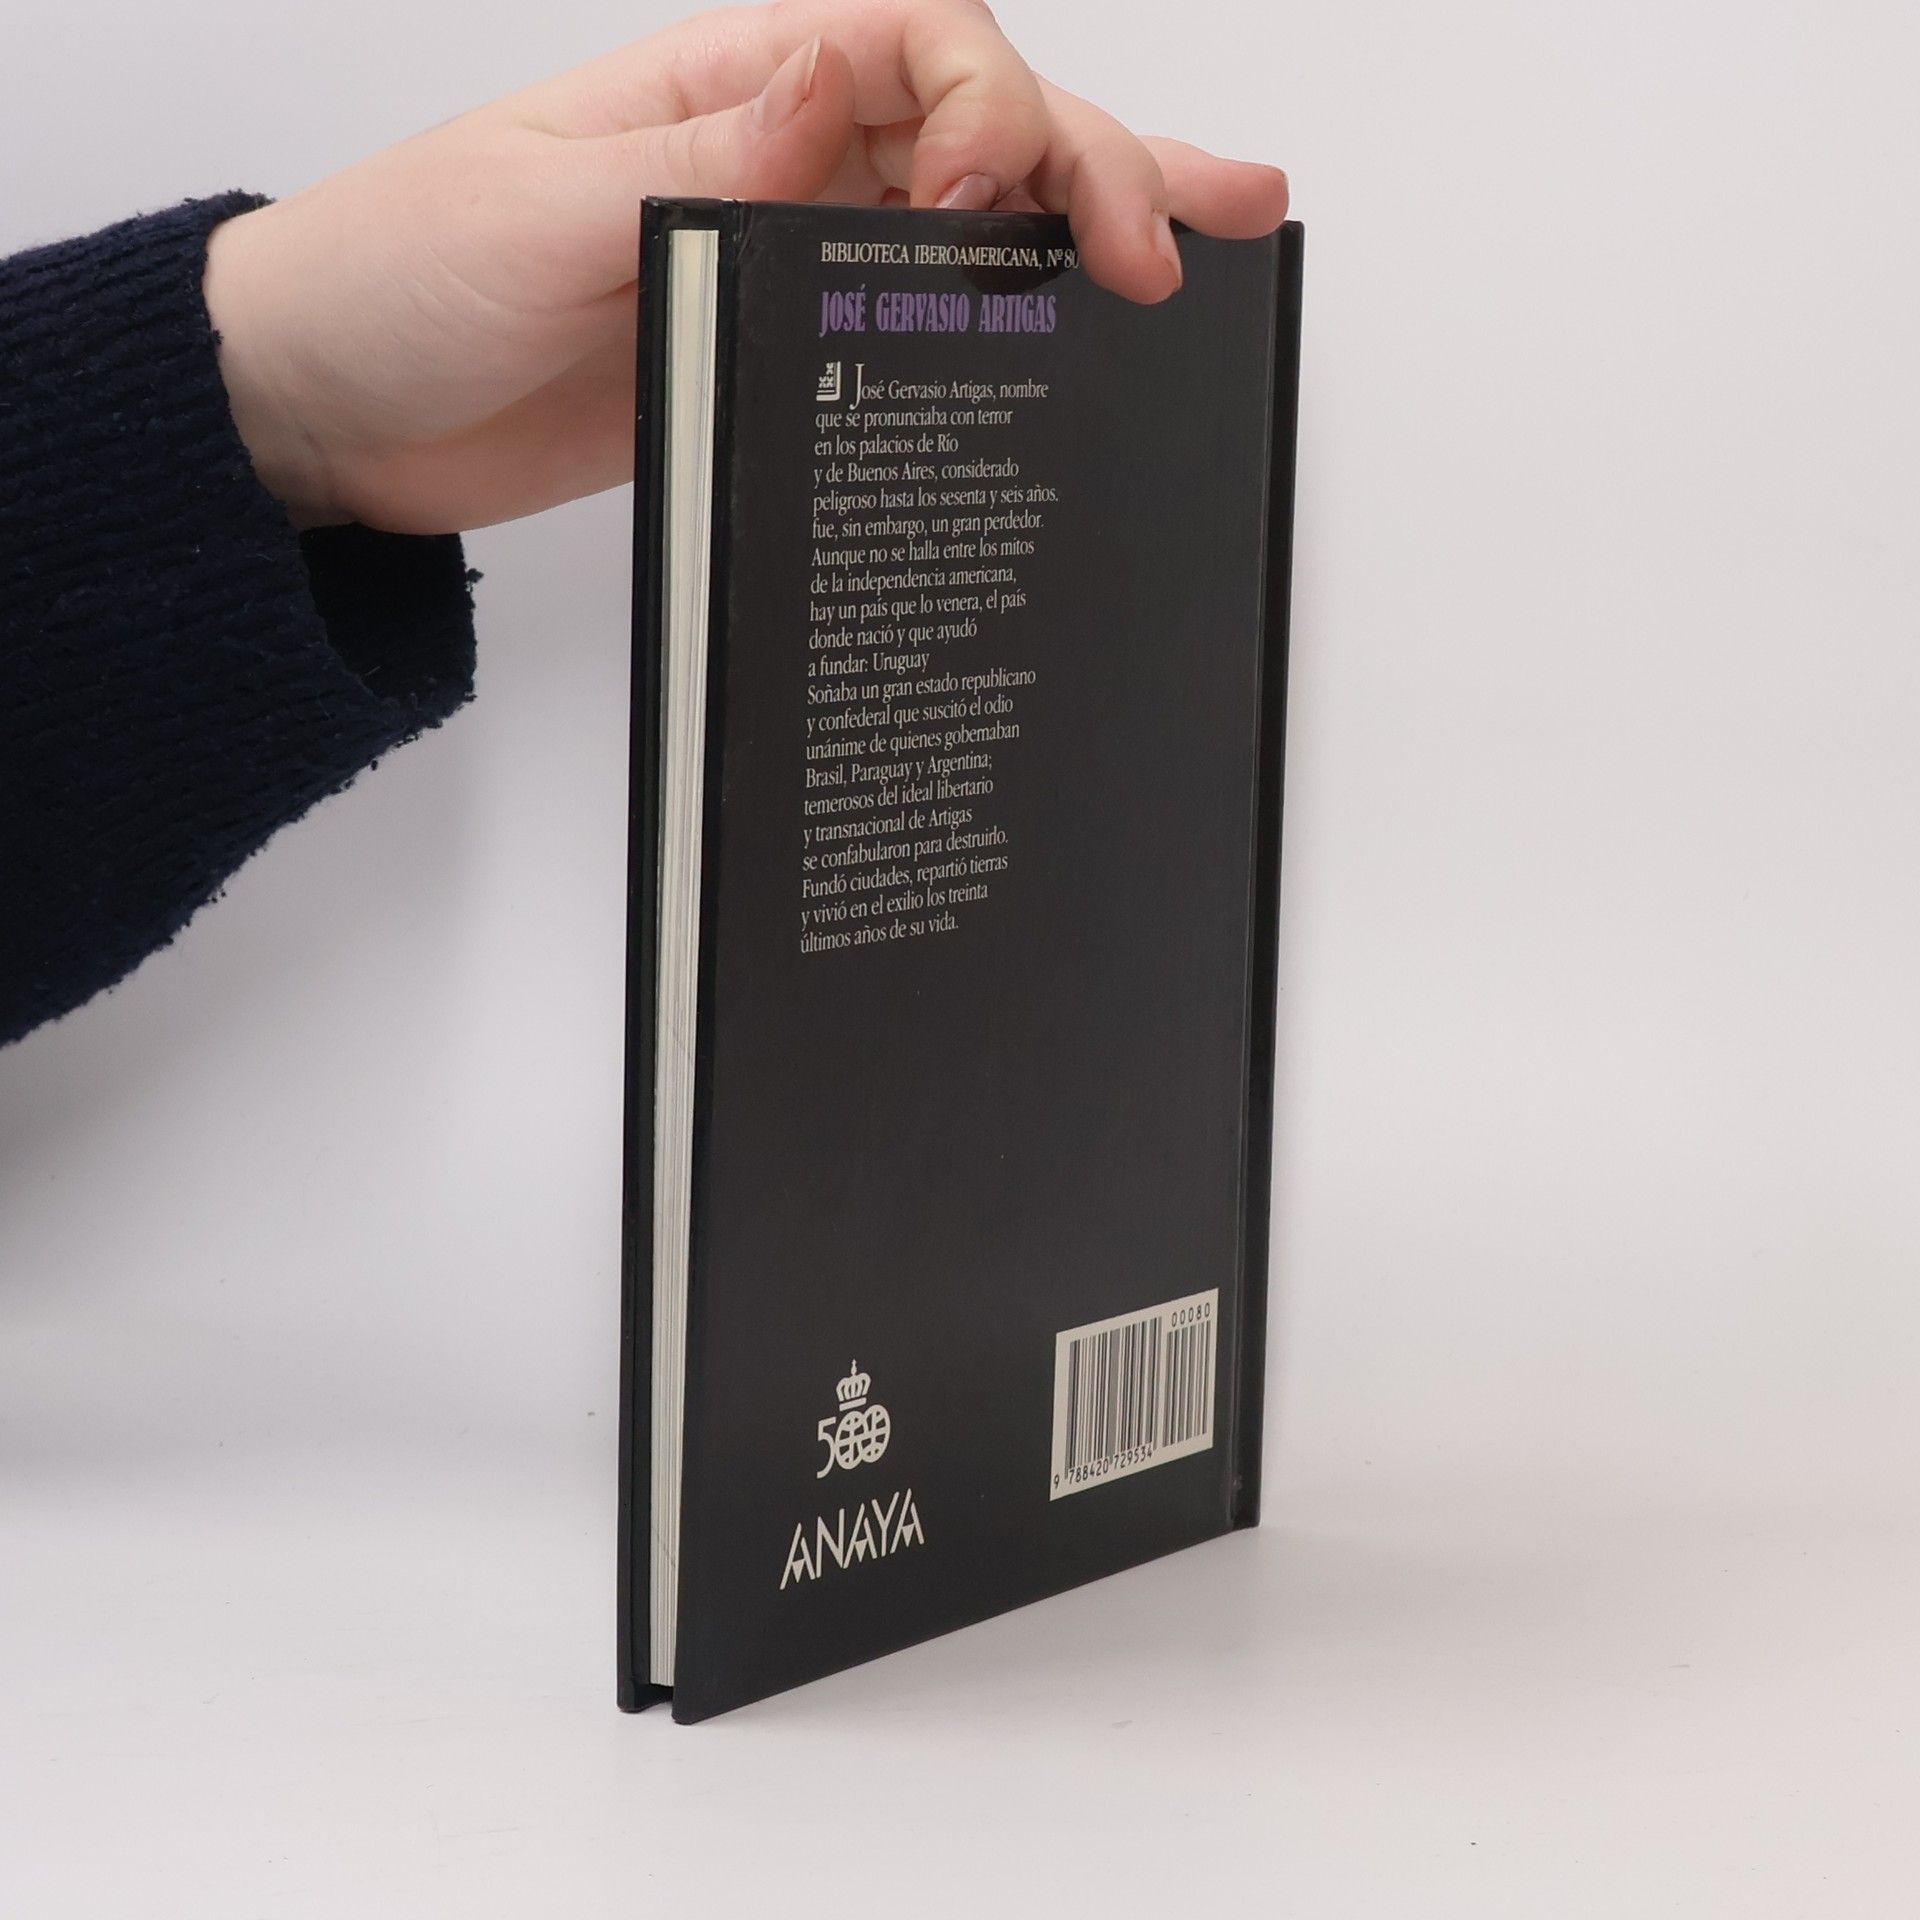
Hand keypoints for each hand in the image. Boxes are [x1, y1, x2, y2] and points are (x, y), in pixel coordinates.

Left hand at [204, 1, 1289, 534]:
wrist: (335, 410)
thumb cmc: (398, 278)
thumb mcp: (537, 208)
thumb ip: (698, 163)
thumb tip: (839, 85)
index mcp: (730, 85)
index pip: (915, 47)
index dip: (990, 108)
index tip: (993, 207)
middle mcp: (779, 154)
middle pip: (981, 125)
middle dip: (1093, 166)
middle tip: (1179, 241)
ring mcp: (789, 257)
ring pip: (976, 223)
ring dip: (1097, 220)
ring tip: (1218, 236)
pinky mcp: (780, 352)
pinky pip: (917, 328)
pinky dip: (1007, 327)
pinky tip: (1076, 335)